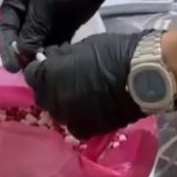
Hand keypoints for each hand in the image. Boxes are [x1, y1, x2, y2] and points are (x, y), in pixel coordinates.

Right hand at [0, 0, 127, 71]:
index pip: (6, 31)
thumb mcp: (44, 3)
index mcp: (15, 3)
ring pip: (39, 45)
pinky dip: (56, 54)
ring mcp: (46, 22)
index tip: (14, 68)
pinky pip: (55, 45)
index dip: (8, 50)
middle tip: (33, 74)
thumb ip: (32, 30)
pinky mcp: (63, 27)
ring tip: (48, 72)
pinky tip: (60, 64)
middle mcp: (27, 15)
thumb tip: (23, 54)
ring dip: (42, 57)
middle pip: (22, 41)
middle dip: (26, 57)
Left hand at [23, 33, 143, 138]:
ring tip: (78, 91)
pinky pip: (75, 123)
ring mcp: (71, 119)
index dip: (39, 67)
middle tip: (63, 76)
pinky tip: (89, 106)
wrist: (144, 75)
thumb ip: (61, 57)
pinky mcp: (88, 130)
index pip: (31, 74)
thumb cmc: (113, 53)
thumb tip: (51, 59)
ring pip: (58, 111)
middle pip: (42, 95)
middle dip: (48, 85)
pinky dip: (78, 115)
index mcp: (49, 78)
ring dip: (63, 101)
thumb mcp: (81, 46)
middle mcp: (54, 102)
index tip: (47, 62)